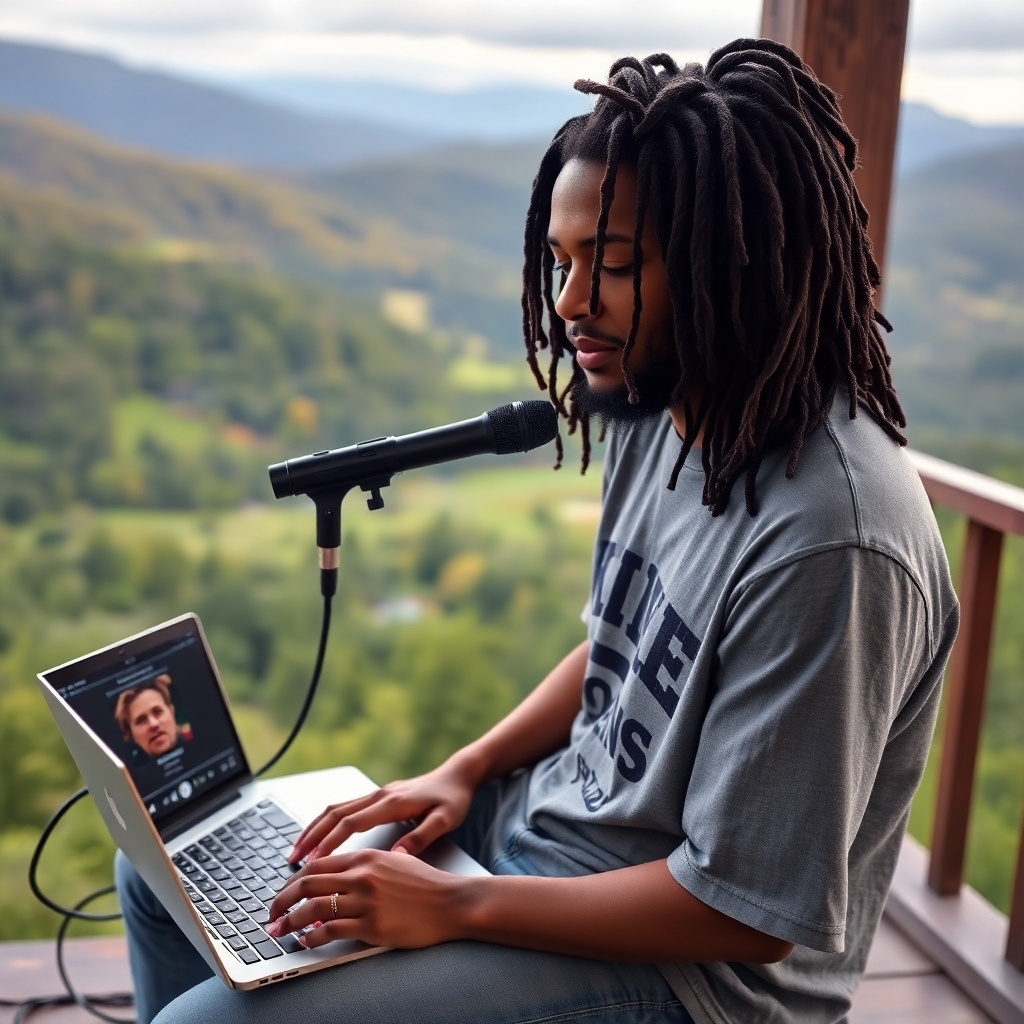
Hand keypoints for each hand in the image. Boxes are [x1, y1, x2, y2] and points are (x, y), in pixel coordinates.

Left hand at [266, 848, 463, 948]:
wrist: (452, 901)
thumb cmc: (426, 883)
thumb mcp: (394, 861)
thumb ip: (365, 865)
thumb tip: (337, 875)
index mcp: (366, 856)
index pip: (318, 864)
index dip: (293, 879)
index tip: (283, 892)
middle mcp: (363, 875)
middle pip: (307, 883)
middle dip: (282, 900)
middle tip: (271, 913)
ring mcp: (367, 901)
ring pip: (314, 908)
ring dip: (290, 921)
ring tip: (280, 931)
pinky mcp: (373, 926)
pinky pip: (332, 931)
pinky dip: (313, 937)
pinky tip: (307, 941)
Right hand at [287, 756, 480, 862]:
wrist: (459, 775)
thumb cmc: (454, 799)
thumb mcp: (445, 821)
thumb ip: (421, 837)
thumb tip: (396, 856)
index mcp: (392, 803)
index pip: (352, 823)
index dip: (330, 842)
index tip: (313, 860)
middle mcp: (380, 795)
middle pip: (335, 813)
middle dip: (312, 835)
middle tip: (292, 858)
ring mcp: (377, 793)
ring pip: (336, 808)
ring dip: (315, 827)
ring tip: (297, 849)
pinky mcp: (379, 795)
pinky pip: (345, 807)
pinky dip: (327, 821)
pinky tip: (319, 835)